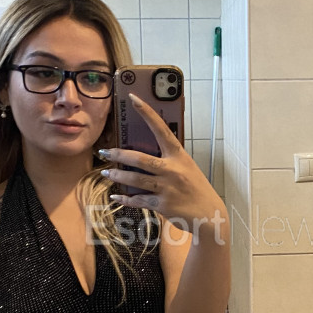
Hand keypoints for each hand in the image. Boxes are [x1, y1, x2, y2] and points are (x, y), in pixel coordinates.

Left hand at [99, 95, 225, 233]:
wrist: (209, 213)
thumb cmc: (196, 188)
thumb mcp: (187, 168)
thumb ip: (169, 160)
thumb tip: (145, 156)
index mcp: (178, 155)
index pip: (161, 129)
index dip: (146, 113)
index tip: (133, 98)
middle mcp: (172, 170)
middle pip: (139, 159)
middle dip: (118, 155)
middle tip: (104, 152)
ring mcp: (167, 188)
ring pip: (135, 179)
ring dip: (117, 175)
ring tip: (106, 172)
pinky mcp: (162, 204)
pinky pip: (138, 199)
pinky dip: (125, 198)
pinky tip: (116, 196)